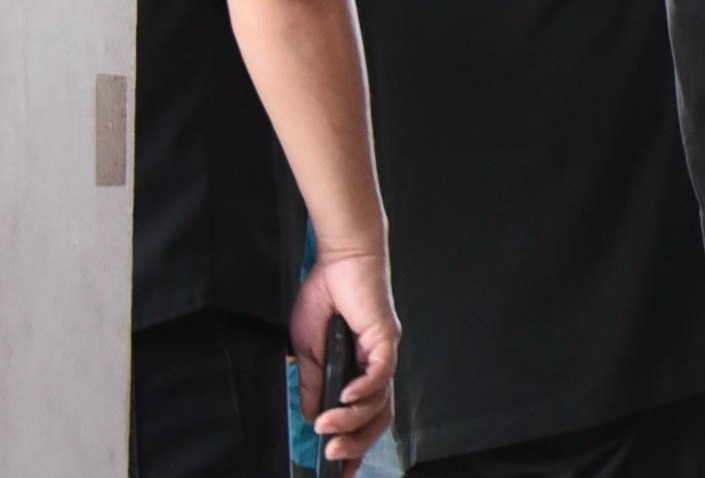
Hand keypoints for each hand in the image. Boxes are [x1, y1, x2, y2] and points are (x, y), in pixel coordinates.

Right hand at [291, 247, 398, 464]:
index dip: (354, 447)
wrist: (338, 259)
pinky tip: (346, 398)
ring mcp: (383, 352)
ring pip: (380, 400)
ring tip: (328, 429)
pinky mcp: (385, 336)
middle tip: (332, 458)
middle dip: (356, 443)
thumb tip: (312, 417)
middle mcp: (377, 366)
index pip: (363, 418)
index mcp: (358, 372)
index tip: (339, 474)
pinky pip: (381, 371)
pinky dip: (365, 389)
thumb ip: (314, 384)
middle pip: (378, 417)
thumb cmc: (325, 299)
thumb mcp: (308, 350)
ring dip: (353, 420)